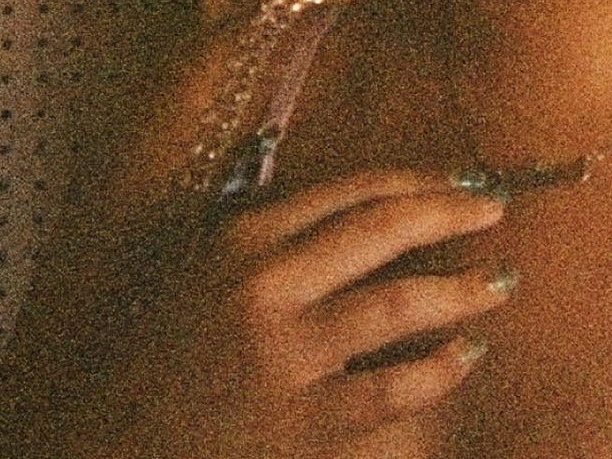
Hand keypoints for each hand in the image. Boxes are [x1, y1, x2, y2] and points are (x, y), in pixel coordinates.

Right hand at [130, 170, 512, 458]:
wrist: (112, 443)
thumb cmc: (163, 358)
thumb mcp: (199, 270)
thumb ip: (262, 229)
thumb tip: (339, 188)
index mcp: (239, 240)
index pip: (348, 191)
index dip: (416, 180)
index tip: (461, 179)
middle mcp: (262, 287)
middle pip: (381, 230)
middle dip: (451, 211)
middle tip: (496, 208)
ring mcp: (281, 357)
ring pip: (398, 304)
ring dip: (462, 288)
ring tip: (499, 281)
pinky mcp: (299, 425)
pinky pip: (392, 391)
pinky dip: (440, 370)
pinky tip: (466, 356)